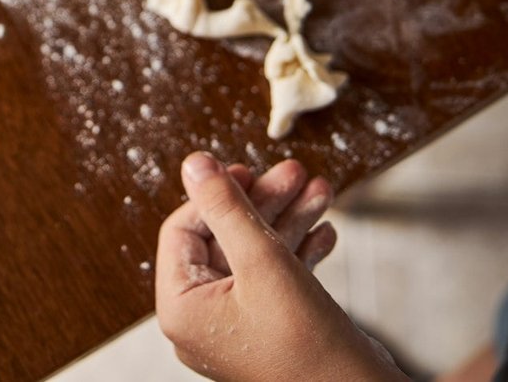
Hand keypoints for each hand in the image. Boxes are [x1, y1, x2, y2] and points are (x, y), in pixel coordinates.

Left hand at [155, 152, 404, 381]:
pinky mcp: (268, 331)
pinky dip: (297, 252)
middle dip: (264, 203)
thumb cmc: (308, 344)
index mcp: (181, 309)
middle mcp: (202, 320)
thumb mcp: (263, 260)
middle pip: (223, 240)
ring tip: (321, 190)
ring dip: (287, 220)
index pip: (183, 231)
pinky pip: (273, 281)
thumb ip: (226, 208)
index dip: (215, 194)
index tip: (248, 169)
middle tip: (296, 172)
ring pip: (254, 256)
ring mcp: (236, 327)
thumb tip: (194, 163)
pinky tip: (325, 231)